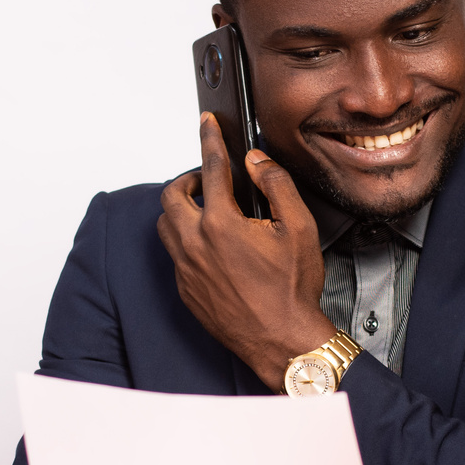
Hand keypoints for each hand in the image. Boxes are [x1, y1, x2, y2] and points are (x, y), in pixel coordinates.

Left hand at [157, 113, 337, 389]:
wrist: (282, 341)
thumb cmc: (292, 292)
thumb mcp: (299, 228)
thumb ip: (276, 185)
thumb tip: (256, 161)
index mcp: (222, 224)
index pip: (212, 168)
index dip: (210, 139)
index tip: (207, 124)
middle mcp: (196, 245)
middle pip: (171, 196)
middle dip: (188, 179)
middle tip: (207, 179)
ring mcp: (187, 270)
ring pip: (166, 226)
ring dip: (181, 210)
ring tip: (206, 210)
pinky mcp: (186, 290)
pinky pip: (175, 255)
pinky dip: (186, 240)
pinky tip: (210, 245)